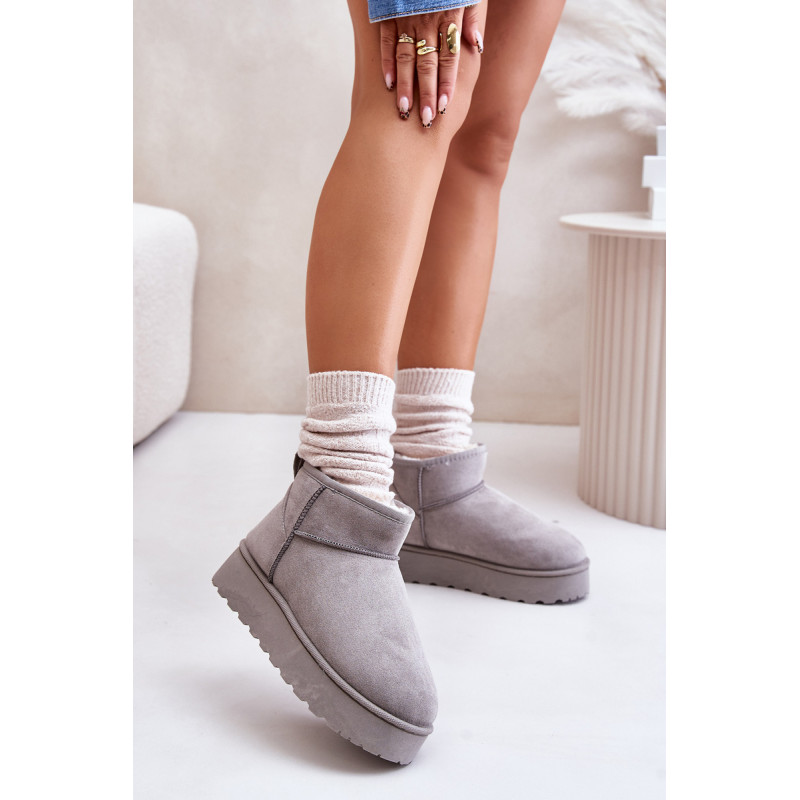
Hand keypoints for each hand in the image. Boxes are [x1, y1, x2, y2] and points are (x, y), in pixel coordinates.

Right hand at [380, 6, 482, 126]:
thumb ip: (472, 16)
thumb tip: (476, 45)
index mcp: (446, 18)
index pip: (448, 58)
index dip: (446, 83)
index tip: (444, 107)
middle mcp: (426, 22)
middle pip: (427, 64)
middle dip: (426, 94)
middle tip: (425, 121)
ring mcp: (405, 19)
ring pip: (405, 58)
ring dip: (405, 86)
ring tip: (404, 112)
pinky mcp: (388, 14)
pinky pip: (386, 41)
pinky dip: (386, 63)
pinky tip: (388, 86)